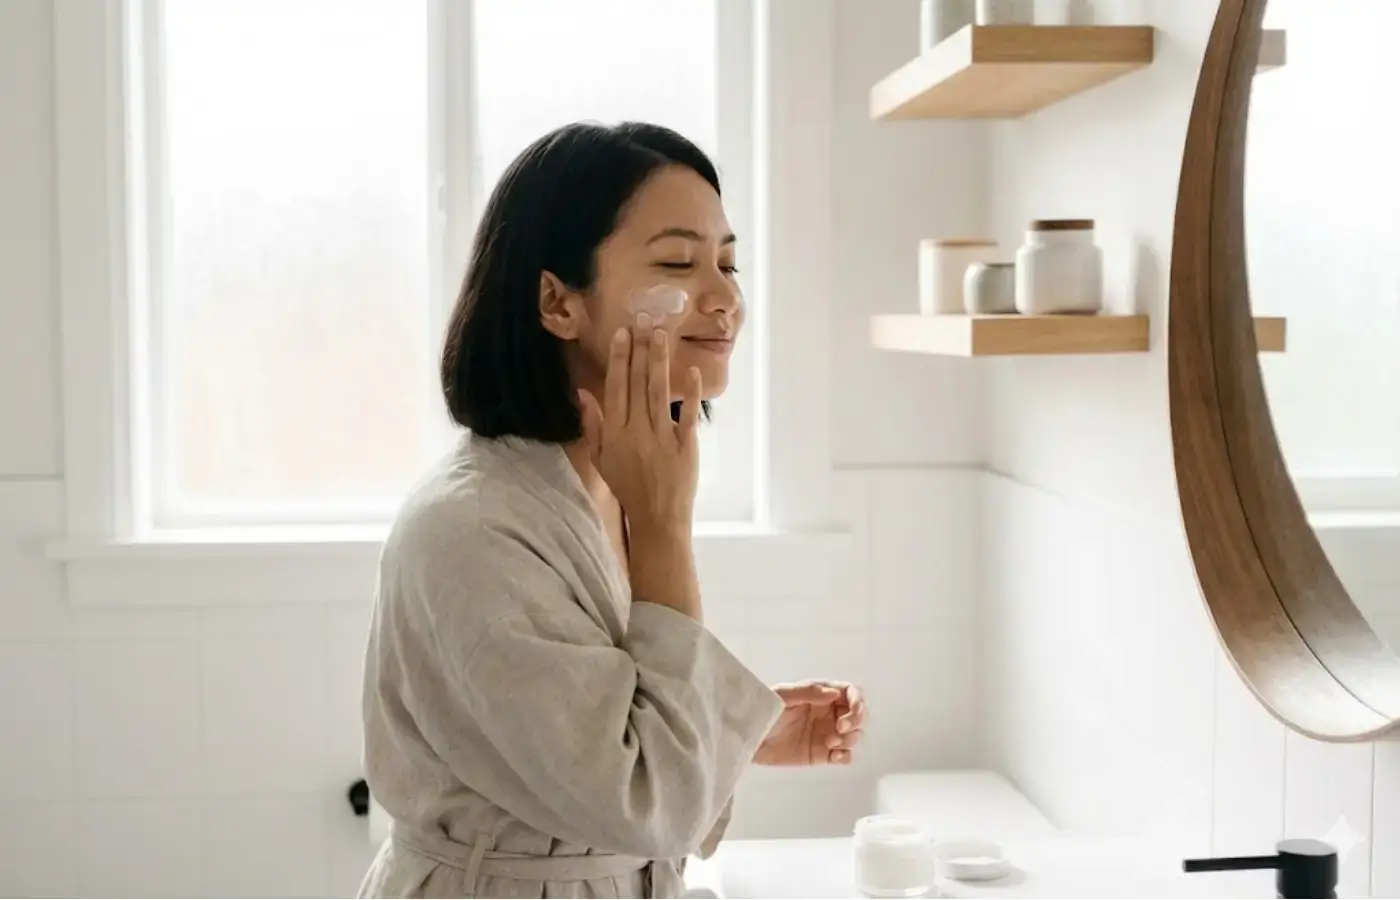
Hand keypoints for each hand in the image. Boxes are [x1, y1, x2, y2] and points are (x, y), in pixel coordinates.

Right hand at [578, 316, 702, 532]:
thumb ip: (592, 424)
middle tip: (643, 321)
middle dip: (639, 350)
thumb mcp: (600, 458)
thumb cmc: (627, 486)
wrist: (657, 517)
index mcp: (614, 434)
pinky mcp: (686, 446)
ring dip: (659, 362)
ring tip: (660, 335)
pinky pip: (687, 415)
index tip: (622, 334)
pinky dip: (690, 393)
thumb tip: (583, 392)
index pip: (615, 388)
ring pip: (659, 392)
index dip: (619, 360)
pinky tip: (691, 369)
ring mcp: (662, 438)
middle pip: (638, 384)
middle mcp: (636, 432)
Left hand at [754, 681, 866, 766]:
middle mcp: (828, 713)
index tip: (853, 712)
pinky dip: (846, 756)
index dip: (858, 700)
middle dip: (856, 721)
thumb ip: (808, 692)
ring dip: (850, 739)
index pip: (850, 692)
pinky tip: (834, 756)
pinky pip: (845, 755)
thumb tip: (835, 692)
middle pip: (858, 714)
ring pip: (855, 735)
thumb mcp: (782, 696)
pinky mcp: (822, 754)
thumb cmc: (762, 711)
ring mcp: (827, 733)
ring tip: (830, 743)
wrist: (748, 739)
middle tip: (840, 728)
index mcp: (820, 694)